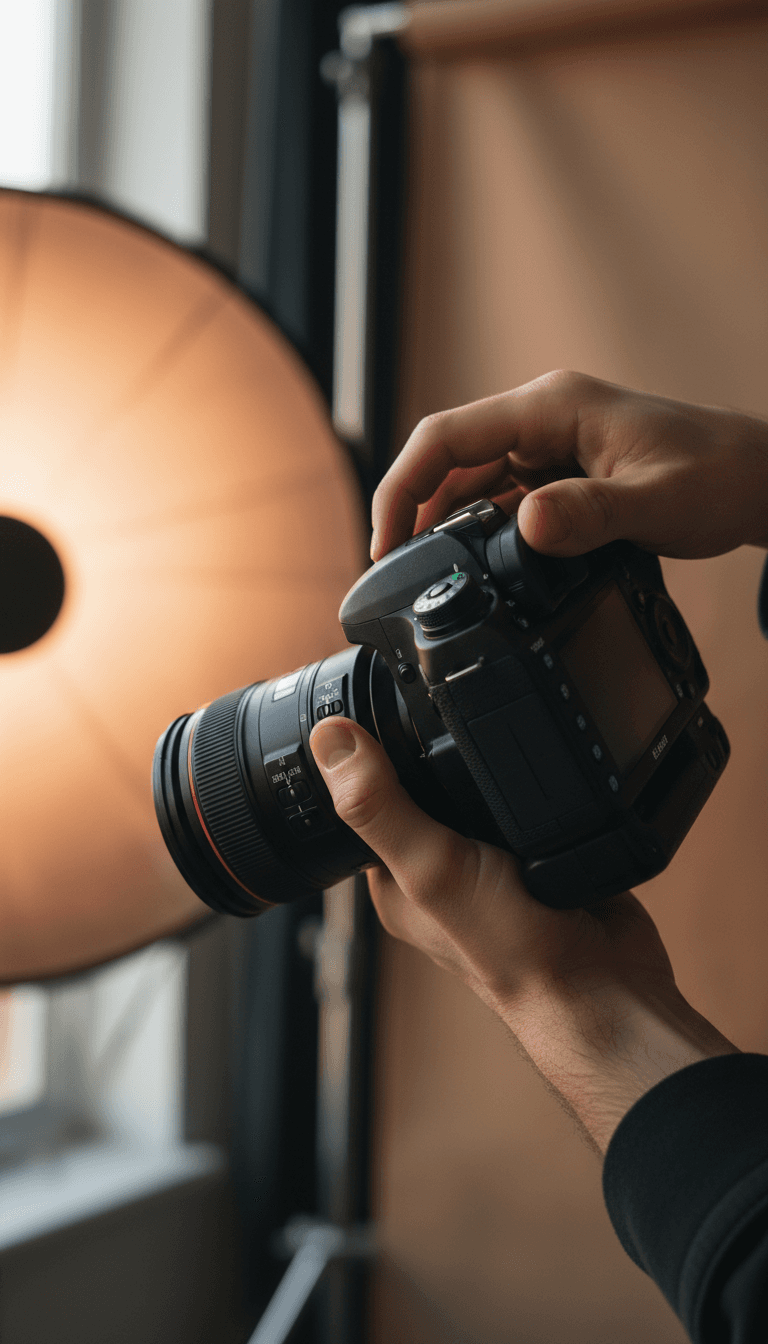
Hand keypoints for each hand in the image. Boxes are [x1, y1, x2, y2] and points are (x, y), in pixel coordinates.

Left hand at [310, 717, 737, 1152]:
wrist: (604, 985)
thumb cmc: (512, 953)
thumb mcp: (432, 868)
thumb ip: (381, 806)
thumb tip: (328, 739)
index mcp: (394, 877)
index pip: (362, 797)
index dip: (362, 751)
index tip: (369, 700)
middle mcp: (437, 867)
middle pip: (422, 783)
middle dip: (432, 746)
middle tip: (442, 711)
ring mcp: (491, 859)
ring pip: (477, 786)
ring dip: (486, 761)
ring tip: (493, 736)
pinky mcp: (540, 851)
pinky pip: (528, 797)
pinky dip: (533, 777)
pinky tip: (539, 762)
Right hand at [371, 370, 767, 561]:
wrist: (756, 479)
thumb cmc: (718, 475)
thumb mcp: (657, 501)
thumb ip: (591, 515)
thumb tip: (526, 527)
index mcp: (552, 407)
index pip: (446, 438)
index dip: (402, 488)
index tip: (384, 546)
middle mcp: (541, 420)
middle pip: (447, 462)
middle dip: (413, 514)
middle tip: (396, 577)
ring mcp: (548, 447)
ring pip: (470, 484)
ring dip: (445, 528)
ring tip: (425, 578)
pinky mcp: (559, 475)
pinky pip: (503, 502)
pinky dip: (482, 535)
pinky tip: (477, 570)